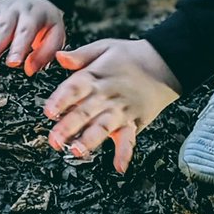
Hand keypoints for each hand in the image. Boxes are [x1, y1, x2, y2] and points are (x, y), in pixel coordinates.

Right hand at [0, 0, 64, 74]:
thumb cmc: (47, 26)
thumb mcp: (56, 35)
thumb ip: (45, 53)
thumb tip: (29, 70)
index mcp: (34, 14)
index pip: (26, 32)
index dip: (19, 47)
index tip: (13, 63)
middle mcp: (15, 8)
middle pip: (4, 27)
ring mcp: (0, 7)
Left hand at [44, 38, 181, 172]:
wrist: (164, 62)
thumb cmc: (131, 56)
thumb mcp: (105, 47)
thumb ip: (81, 55)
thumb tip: (59, 57)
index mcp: (96, 76)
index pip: (75, 88)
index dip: (61, 100)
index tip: (49, 111)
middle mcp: (107, 95)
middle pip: (85, 112)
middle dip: (68, 127)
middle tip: (54, 140)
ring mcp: (121, 110)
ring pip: (103, 127)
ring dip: (90, 140)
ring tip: (77, 151)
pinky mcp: (134, 121)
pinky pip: (130, 139)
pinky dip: (125, 153)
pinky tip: (119, 166)